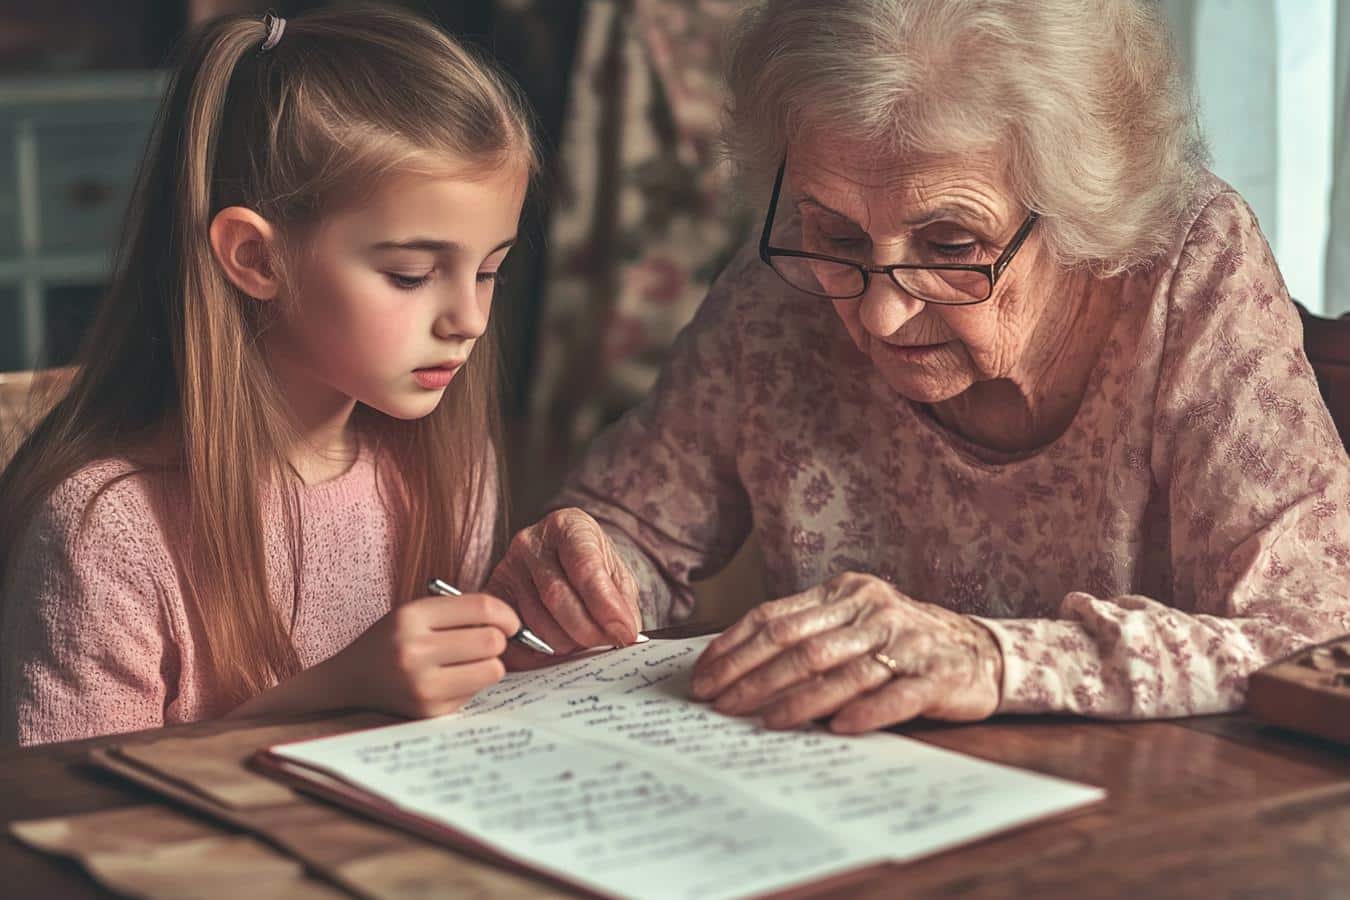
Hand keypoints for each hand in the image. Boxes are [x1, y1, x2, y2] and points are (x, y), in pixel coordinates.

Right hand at [327, 592, 519, 717]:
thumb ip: (461, 612)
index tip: (510, 622)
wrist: (351, 679)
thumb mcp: (416, 613)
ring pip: (493, 670)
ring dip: (490, 664)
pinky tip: (449, 680)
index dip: (506, 614)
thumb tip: (514, 624)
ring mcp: (421, 685)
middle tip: (487, 643)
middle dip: (498, 640)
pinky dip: (472, 685)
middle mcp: (414, 651)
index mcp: (411, 617)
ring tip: (470, 662)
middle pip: (492, 640)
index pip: (481, 607)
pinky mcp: (430, 712)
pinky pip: (476, 693)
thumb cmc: (394, 640)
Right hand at [486, 508, 641, 666]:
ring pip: (535, 618)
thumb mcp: (615, 574)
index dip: (605, 605)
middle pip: (556, 595)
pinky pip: (512, 631)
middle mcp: (531, 541)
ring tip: (582, 645)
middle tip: (604, 645)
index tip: (623, 632)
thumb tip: (624, 634)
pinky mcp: (493, 593)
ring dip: (564, 643)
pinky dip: (534, 652)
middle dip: (585, 629)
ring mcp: (507, 566)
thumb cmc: (590, 566)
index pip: (585, 567)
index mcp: (568, 526)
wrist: (557, 557)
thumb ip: (621, 602)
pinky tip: (554, 653)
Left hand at [689, 572, 1002, 733]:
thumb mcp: (853, 623)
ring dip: (797, 699)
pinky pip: (895, 695)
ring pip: (840, 671)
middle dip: (752, 677)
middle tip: (719, 704)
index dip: (734, 647)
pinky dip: (865, 712)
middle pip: (800, 645)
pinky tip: (838, 729)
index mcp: (845, 593)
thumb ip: (806, 635)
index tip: (702, 677)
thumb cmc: (900, 642)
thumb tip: (735, 667)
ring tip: (763, 721)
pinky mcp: (937, 676)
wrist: (982, 652)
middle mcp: (872, 611)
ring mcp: (906, 642)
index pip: (775, 617)